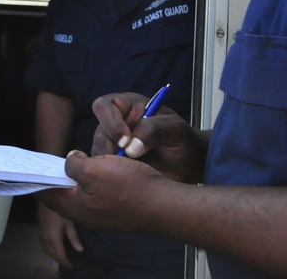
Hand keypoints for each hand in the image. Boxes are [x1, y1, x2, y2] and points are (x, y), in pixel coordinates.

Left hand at [36, 150, 166, 233]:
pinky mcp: (117, 212)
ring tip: (80, 159)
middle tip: (55, 158)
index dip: (37, 178)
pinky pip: (100, 195)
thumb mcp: (94, 168)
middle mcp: (85, 215)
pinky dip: (97, 181)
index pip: (45, 193)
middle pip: (63, 193)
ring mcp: (102, 215)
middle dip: (59, 175)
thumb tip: (70, 160)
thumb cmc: (130, 187)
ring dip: (80, 176)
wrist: (165, 206)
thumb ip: (74, 164)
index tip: (29, 167)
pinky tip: (104, 169)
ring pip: (83, 192)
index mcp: (73, 206)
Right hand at [37, 202, 82, 268]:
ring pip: (46, 249)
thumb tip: (80, 250)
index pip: (59, 255)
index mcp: (53, 238)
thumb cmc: (58, 207)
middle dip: (59, 260)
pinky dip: (48, 249)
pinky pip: (43, 244)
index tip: (72, 266)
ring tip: (61, 257)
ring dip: (52, 255)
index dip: (65, 262)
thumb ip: (73, 237)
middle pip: (51, 254)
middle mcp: (45, 238)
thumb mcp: (69, 221)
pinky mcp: (39, 228)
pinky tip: (53, 247)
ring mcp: (41, 233)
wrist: (44, 195)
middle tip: (67, 263)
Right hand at [91, 92, 206, 183]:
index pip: (105, 106)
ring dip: (110, 163)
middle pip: (98, 131)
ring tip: (131, 172)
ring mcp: (113, 144)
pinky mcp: (113, 162)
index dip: (110, 122)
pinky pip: (102, 167)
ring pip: (98, 150)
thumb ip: (154, 129)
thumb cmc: (183, 141)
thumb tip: (130, 147)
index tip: (125, 142)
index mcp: (129, 106)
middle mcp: (117, 123)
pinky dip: (111, 174)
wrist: (189, 166)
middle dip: (109, 148)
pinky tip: (127, 179)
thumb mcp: (176, 129)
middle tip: (126, 163)